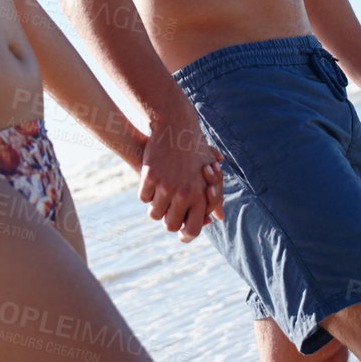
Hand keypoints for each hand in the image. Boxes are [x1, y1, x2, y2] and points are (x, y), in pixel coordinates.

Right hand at [138, 105, 221, 241]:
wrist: (176, 125)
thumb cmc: (195, 150)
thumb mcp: (209, 173)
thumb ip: (213, 198)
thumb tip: (217, 218)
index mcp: (201, 196)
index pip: (193, 229)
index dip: (186, 236)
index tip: (181, 233)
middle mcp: (184, 194)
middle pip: (170, 225)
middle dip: (167, 220)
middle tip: (167, 211)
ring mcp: (166, 185)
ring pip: (154, 214)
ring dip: (155, 208)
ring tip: (158, 197)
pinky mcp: (150, 176)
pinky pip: (143, 197)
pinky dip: (145, 193)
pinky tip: (150, 184)